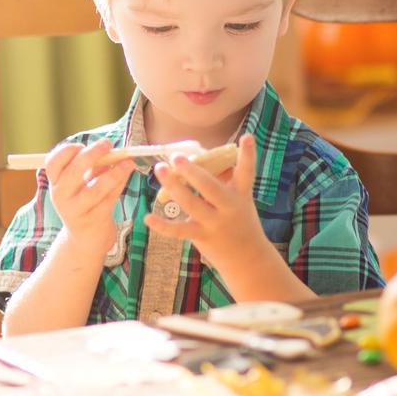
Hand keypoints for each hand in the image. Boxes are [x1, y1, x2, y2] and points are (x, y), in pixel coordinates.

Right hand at [45, 139, 133, 257]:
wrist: (85, 238)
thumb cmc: (84, 202)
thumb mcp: (81, 183)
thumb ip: (92, 166)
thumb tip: (111, 148)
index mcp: (55, 183)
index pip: (53, 163)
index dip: (67, 151)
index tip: (82, 145)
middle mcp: (61, 197)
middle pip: (73, 173)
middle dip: (91, 155)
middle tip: (107, 143)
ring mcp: (76, 211)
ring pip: (96, 188)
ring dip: (114, 173)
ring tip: (128, 162)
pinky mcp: (93, 220)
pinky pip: (109, 198)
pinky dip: (120, 183)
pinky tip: (128, 172)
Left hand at [145, 133, 267, 268]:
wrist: (249, 258)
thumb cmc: (240, 220)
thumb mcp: (239, 199)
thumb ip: (222, 180)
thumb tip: (199, 157)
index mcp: (241, 193)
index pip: (246, 172)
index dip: (247, 155)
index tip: (246, 137)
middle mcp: (229, 207)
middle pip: (211, 187)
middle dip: (193, 172)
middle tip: (177, 157)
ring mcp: (215, 223)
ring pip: (191, 204)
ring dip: (173, 187)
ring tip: (160, 169)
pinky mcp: (203, 236)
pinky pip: (180, 231)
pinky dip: (163, 226)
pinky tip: (147, 218)